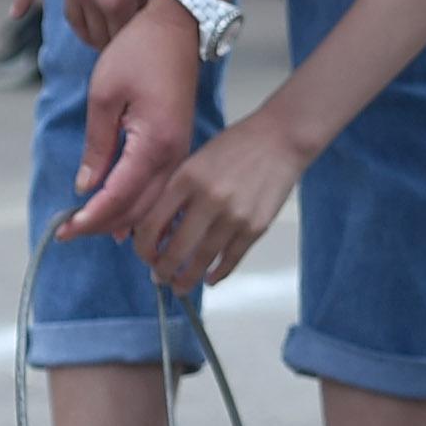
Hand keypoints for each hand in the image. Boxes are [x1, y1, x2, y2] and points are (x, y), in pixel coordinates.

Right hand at [24, 0, 179, 49]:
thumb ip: (148, 0)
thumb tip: (146, 20)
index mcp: (118, 1)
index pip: (121, 38)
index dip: (132, 45)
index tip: (140, 48)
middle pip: (96, 31)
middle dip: (109, 41)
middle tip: (121, 45)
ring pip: (71, 14)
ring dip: (83, 30)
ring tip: (95, 36)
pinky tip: (14, 15)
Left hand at [63, 0, 206, 246]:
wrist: (181, 24)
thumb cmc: (138, 53)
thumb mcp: (104, 97)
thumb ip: (97, 146)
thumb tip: (86, 186)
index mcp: (153, 143)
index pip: (118, 196)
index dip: (89, 217)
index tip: (63, 231)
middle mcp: (174, 153)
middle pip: (138, 207)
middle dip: (103, 225)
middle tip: (68, 232)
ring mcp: (181, 149)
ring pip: (152, 200)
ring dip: (121, 217)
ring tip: (89, 225)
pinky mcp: (179, 142)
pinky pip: (160, 185)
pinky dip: (137, 201)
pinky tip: (120, 208)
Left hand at [124, 107, 305, 295]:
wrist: (281, 138)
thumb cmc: (235, 147)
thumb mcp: (194, 161)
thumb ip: (174, 194)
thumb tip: (159, 234)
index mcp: (185, 180)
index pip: (151, 226)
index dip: (143, 249)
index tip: (146, 256)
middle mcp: (207, 199)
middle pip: (174, 250)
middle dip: (162, 271)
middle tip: (160, 277)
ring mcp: (234, 215)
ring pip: (202, 260)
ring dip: (187, 279)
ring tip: (180, 286)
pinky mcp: (257, 226)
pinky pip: (232, 259)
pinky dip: (219, 273)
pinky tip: (210, 278)